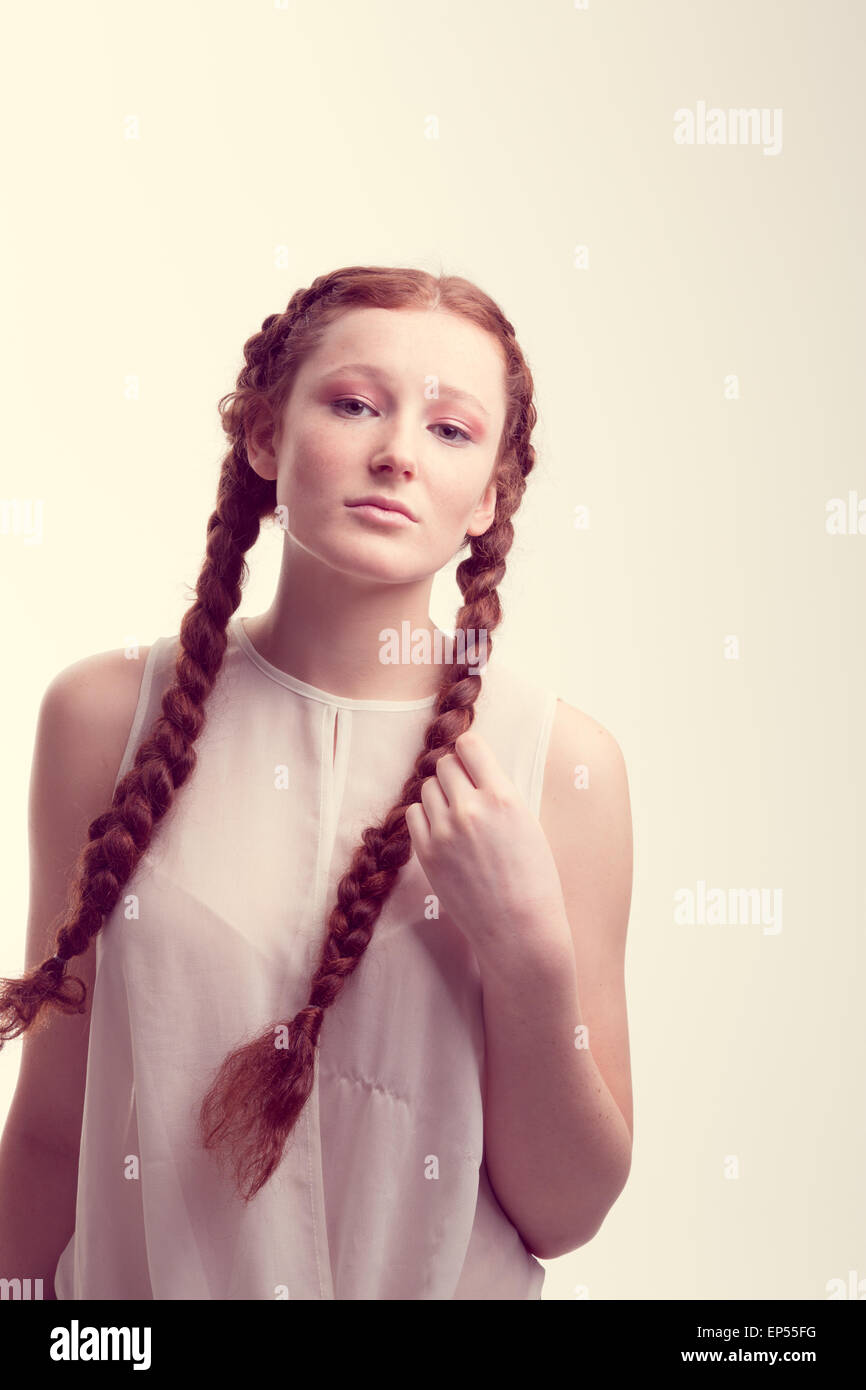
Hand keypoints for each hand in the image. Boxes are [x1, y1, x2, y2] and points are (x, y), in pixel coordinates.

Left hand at [404, 727, 569, 961]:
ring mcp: (444, 832)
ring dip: (439, 794)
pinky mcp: (427, 853)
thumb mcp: (527, 822)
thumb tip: (471, 769)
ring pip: (428, 787)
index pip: (470, 745)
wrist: (519, 928)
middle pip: (445, 764)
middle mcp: (470, 809)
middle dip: (455, 773)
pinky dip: (426, 816)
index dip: (470, 752)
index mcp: (503, 797)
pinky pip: (414, 814)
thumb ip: (497, 794)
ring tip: (457, 815)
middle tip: (466, 792)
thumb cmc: (533, 878)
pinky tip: (442, 830)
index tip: (472, 761)